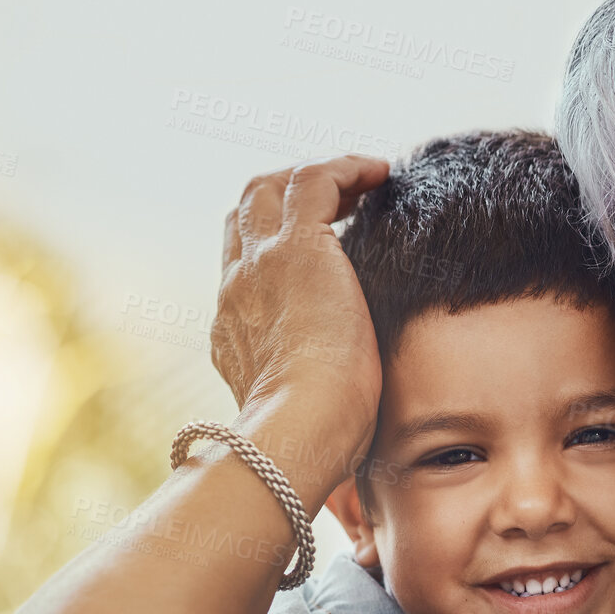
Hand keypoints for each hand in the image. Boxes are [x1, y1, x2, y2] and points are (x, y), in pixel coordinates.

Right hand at [213, 156, 389, 471]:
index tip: (320, 244)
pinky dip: (346, 169)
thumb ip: (318, 410)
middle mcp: (236, 290)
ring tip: (364, 180)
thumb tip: (349, 435)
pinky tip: (381, 174)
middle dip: (284, 195)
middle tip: (338, 198)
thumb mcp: (307, 419)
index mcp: (233, 331)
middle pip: (245, 215)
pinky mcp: (296, 247)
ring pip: (270, 189)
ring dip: (316, 176)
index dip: (273, 244)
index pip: (242, 268)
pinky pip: (314, 180)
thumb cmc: (315, 444)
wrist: (299, 431)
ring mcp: (259, 265)